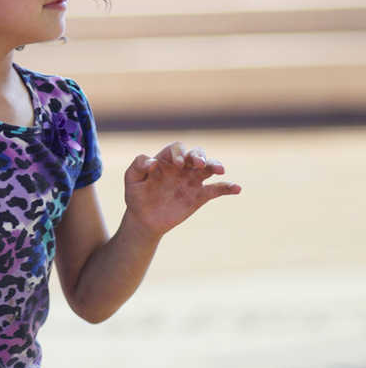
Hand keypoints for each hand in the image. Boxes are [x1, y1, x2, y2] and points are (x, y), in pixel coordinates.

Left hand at [124, 141, 240, 239]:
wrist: (144, 219)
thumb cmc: (136, 196)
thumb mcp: (131, 180)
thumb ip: (137, 166)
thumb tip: (153, 161)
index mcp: (166, 160)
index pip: (177, 148)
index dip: (180, 153)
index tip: (178, 164)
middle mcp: (182, 168)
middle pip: (196, 154)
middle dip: (199, 156)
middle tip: (198, 164)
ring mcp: (192, 181)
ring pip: (209, 168)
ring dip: (215, 165)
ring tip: (219, 169)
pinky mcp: (199, 196)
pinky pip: (217, 189)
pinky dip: (228, 187)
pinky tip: (237, 188)